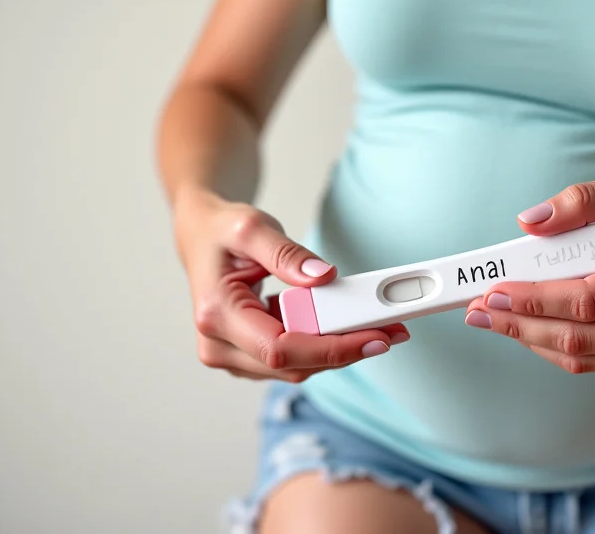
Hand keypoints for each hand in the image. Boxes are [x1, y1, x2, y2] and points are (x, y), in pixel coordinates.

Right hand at [173, 188, 408, 382]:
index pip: (280, 349)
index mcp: (216, 315)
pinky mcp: (250, 354)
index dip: (331, 349)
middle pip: (294, 365)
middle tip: (392, 330)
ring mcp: (234, 355)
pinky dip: (326, 345)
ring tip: (380, 326)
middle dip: (347, 350)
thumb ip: (285, 253)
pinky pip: (296, 359)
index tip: (374, 338)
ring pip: (298, 368)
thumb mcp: (250, 226)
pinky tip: (353, 327)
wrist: (202, 235)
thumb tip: (322, 277)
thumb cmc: (220, 230)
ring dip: (341, 350)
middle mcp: (220, 345)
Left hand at [464, 166, 594, 373]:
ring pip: (582, 356)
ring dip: (530, 339)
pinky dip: (556, 346)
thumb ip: (589, 198)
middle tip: (477, 309)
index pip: (587, 300)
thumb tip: (532, 221)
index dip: (534, 298)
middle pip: (578, 336)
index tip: (493, 288)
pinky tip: (528, 327)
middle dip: (518, 324)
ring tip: (491, 319)